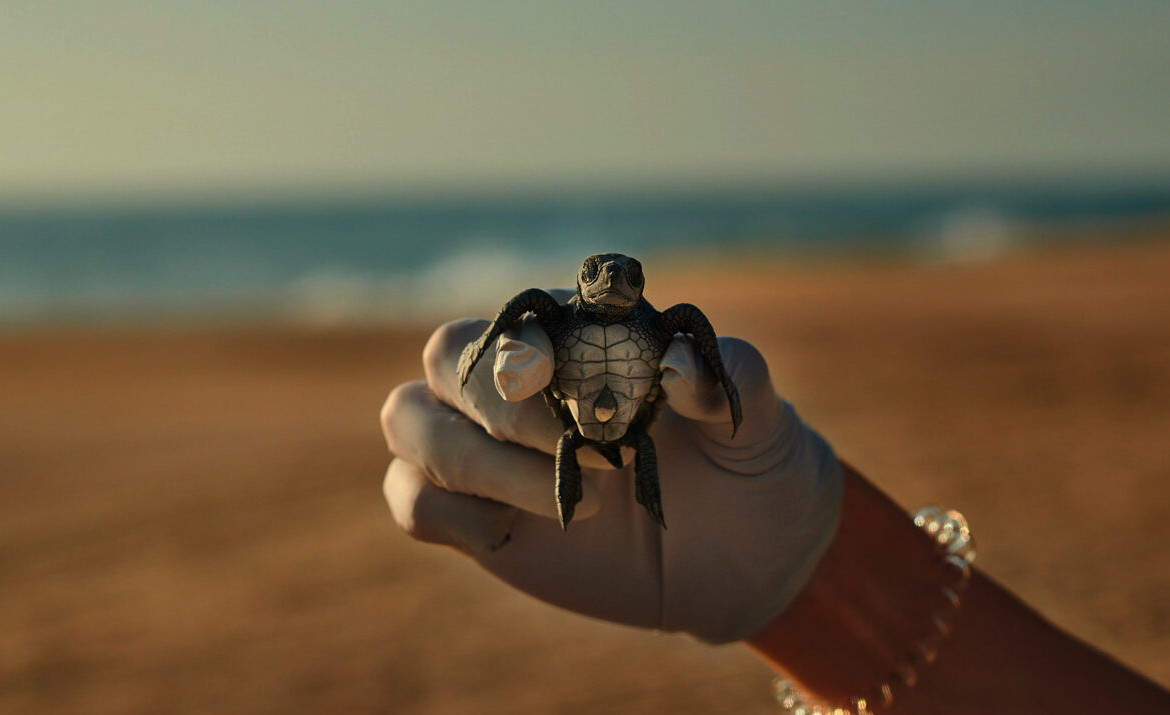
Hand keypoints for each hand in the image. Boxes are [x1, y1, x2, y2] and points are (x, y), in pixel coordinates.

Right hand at [380, 301, 843, 642]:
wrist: (746, 553)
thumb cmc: (749, 462)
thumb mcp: (760, 420)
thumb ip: (731, 380)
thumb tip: (682, 367)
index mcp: (580, 334)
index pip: (520, 314)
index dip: (525, 345)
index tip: (563, 383)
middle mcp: (520, 381)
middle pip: (445, 358)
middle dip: (502, 408)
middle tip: (590, 456)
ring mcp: (490, 446)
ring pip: (408, 419)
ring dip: (470, 461)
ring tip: (568, 503)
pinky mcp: (477, 513)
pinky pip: (411, 498)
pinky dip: (446, 512)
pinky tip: (513, 534)